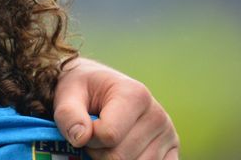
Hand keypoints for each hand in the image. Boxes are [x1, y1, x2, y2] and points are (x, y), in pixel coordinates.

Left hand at [52, 58, 178, 159]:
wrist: (99, 88)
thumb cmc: (82, 90)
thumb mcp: (68, 94)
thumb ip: (69, 114)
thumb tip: (80, 139)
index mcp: (136, 94)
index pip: (109, 135)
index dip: (87, 138)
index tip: (84, 127)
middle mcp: (157, 115)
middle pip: (120, 157)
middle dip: (98, 153)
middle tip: (92, 138)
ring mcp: (168, 136)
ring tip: (106, 143)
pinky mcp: (172, 152)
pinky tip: (120, 151)